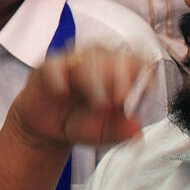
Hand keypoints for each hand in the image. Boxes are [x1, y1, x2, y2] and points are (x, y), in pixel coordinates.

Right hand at [7, 47, 152, 150]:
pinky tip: (62, 93)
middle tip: (118, 101)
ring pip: (88, 57)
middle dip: (120, 77)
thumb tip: (135, 127)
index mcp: (118, 76)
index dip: (141, 73)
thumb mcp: (103, 133)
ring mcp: (73, 63)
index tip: (140, 92)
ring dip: (95, 80)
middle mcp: (98, 64)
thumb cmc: (81, 123)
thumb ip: (119, 130)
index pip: (136, 61)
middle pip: (114, 56)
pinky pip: (55, 64)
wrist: (48, 130)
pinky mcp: (49, 68)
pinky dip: (59, 77)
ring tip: (97, 105)